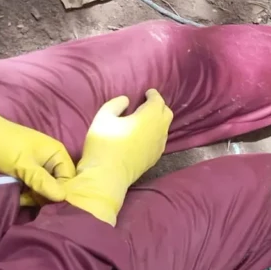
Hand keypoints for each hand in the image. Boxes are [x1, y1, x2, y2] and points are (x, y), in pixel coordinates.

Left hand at [0, 104, 75, 201]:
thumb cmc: (3, 147)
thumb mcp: (23, 166)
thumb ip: (43, 182)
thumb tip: (63, 198)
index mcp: (58, 154)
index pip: (69, 180)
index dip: (59, 192)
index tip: (40, 200)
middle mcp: (52, 160)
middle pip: (57, 186)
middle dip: (42, 196)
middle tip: (24, 198)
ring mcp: (39, 166)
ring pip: (44, 188)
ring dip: (31, 196)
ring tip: (17, 196)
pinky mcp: (27, 171)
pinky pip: (34, 186)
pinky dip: (26, 192)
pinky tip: (16, 193)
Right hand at [62, 90, 173, 225]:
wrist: (107, 177)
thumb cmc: (104, 145)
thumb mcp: (103, 118)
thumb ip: (115, 104)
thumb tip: (126, 100)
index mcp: (150, 116)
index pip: (158, 100)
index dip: (153, 94)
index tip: (147, 92)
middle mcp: (160, 129)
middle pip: (166, 112)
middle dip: (158, 106)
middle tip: (146, 104)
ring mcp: (160, 145)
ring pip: (164, 127)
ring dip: (158, 120)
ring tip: (145, 119)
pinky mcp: (155, 157)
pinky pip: (160, 140)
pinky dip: (155, 133)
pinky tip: (144, 135)